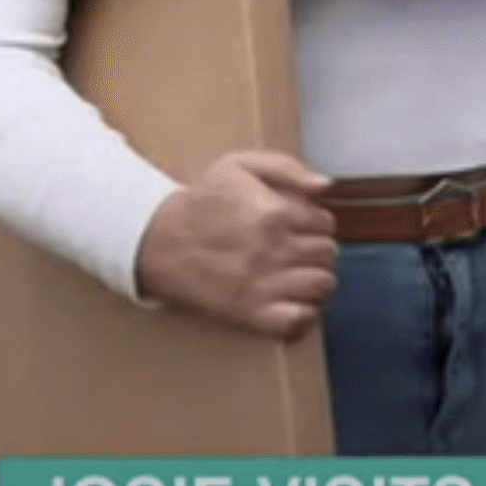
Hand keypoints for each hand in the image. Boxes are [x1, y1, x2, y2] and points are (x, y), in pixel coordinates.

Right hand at [135, 151, 339, 339]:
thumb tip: (325, 186)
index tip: (300, 230)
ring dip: (315, 280)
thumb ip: (288, 168)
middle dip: (317, 252)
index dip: (316, 226)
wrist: (157, 241)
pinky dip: (302, 313)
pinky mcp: (250, 313)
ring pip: (322, 285)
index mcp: (276, 212)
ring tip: (297, 276)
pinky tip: (290, 301)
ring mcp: (264, 283)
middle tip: (297, 253)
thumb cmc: (201, 203)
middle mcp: (275, 248)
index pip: (326, 224)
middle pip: (328, 255)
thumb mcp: (239, 166)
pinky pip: (299, 319)